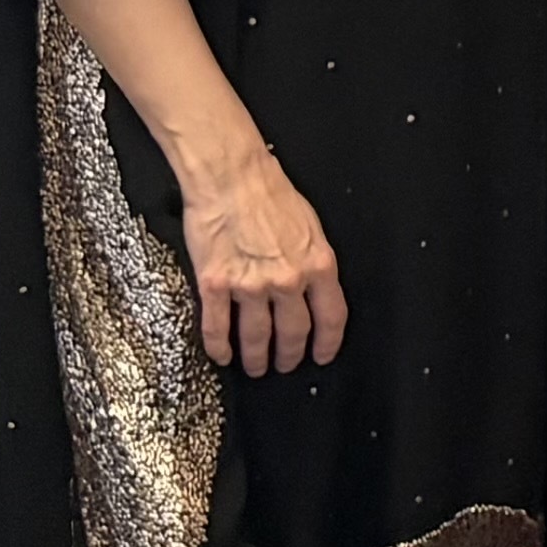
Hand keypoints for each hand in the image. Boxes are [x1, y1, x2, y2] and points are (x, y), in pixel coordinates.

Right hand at [175, 142, 345, 378]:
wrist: (232, 179)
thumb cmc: (271, 195)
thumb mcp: (311, 228)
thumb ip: (314, 262)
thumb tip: (315, 290)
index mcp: (318, 265)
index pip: (331, 317)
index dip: (327, 343)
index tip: (322, 356)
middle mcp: (287, 281)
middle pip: (293, 333)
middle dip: (289, 355)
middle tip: (285, 366)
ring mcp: (249, 286)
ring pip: (256, 337)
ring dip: (256, 358)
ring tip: (256, 368)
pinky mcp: (215, 285)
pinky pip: (217, 327)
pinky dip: (219, 347)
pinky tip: (222, 356)